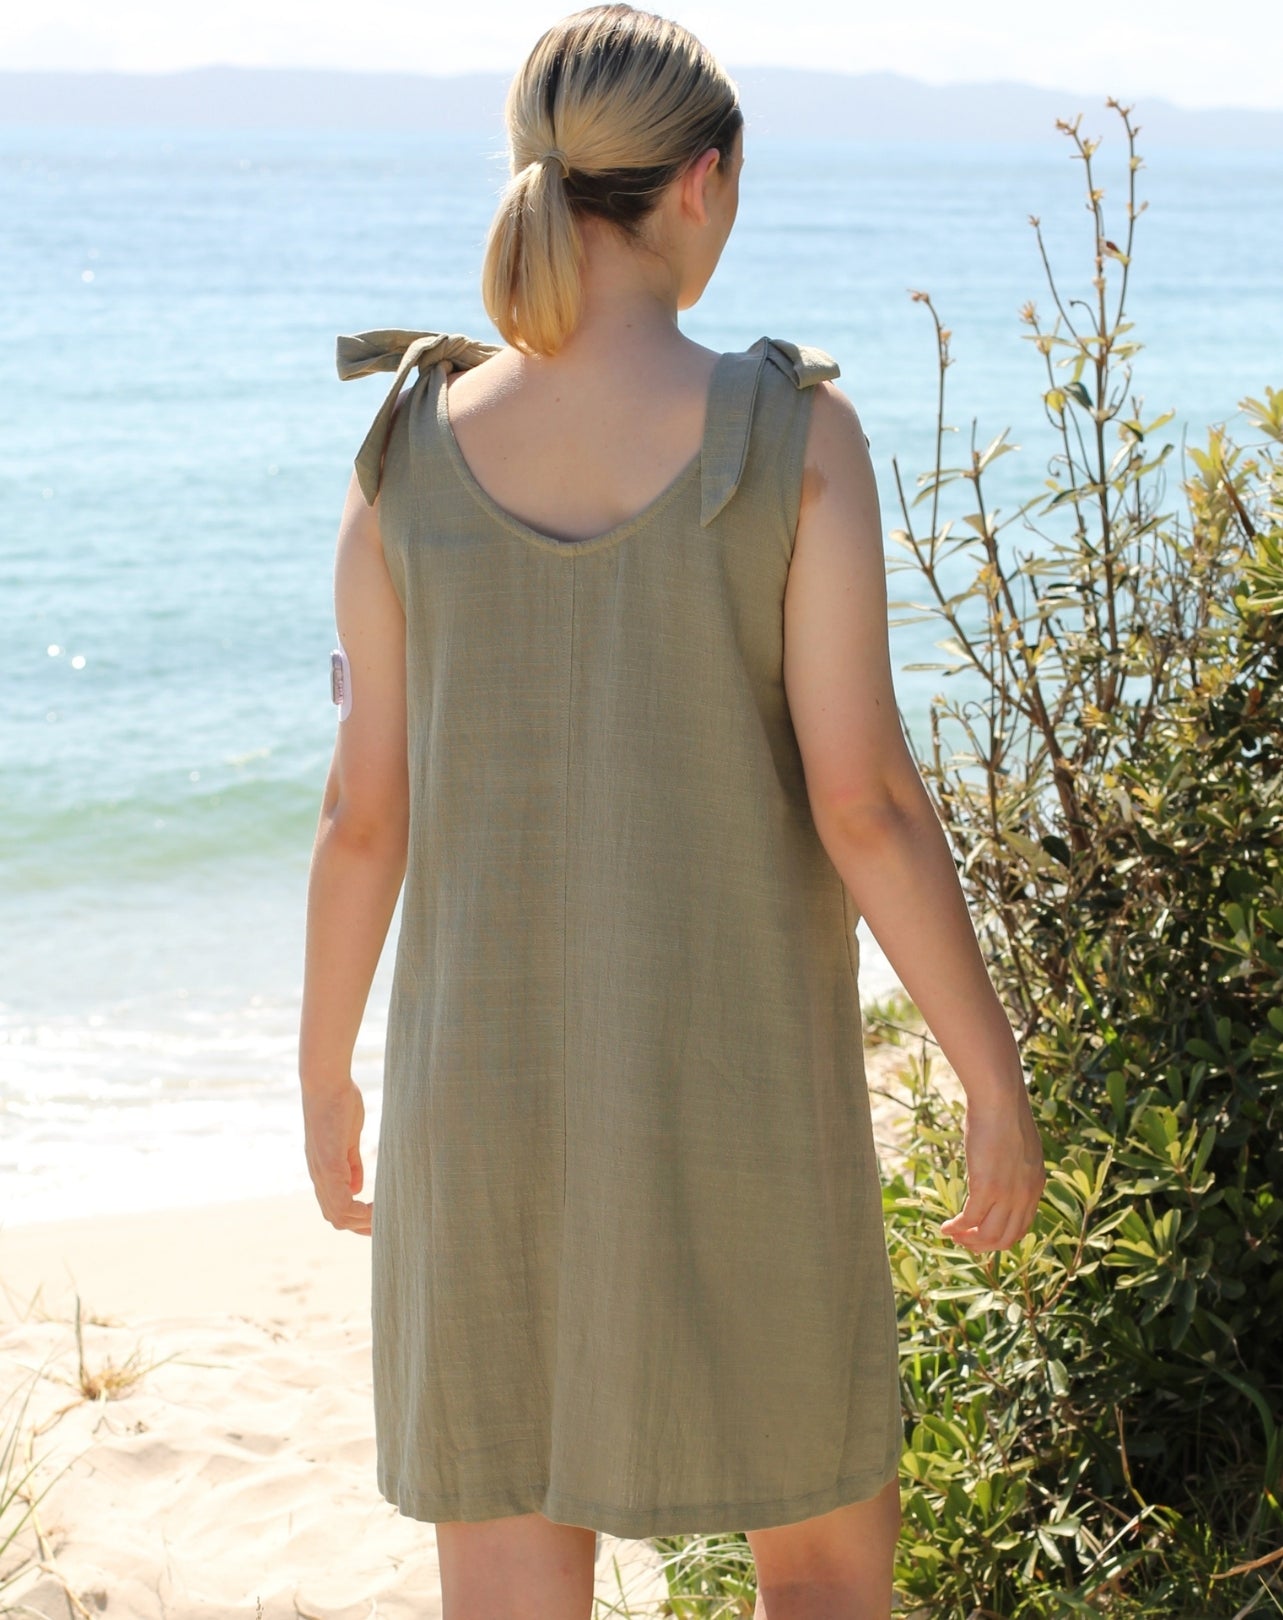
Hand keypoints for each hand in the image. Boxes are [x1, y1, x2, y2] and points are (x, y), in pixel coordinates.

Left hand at [301, 1077, 372, 1234]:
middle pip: (335, 1218)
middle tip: (385, 1226)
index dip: (356, 1219)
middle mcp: (319, 1176)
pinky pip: (340, 1200)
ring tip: (384, 1217)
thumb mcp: (348, 1138)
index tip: (379, 1219)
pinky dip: (358, 1211)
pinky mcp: (329, 1164)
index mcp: (324, 1171)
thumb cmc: (338, 1104)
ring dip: (362, 1222)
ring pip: (337, 1215)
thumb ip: (351, 1163)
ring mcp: (322, 1172)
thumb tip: (356, 1188)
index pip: (336, 1208)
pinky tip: (375, 1207)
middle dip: (360, 1227)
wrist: (325, 1082)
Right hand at [940, 1084, 1045, 1251]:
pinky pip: (970, 1221)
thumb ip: (1014, 1164)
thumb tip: (1000, 1165)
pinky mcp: (986, 1188)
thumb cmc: (1005, 1114)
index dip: (1001, 1236)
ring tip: (953, 1236)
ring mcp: (1007, 1194)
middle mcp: (1025, 1196)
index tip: (982, 1233)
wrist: (1001, 1101)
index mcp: (1035, 1186)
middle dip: (984, 1246)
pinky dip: (957, 1228)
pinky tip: (945, 1227)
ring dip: (969, 1242)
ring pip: (989, 1236)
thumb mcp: (1018, 1145)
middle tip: (965, 1241)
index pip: (1022, 1226)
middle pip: (1007, 1239)